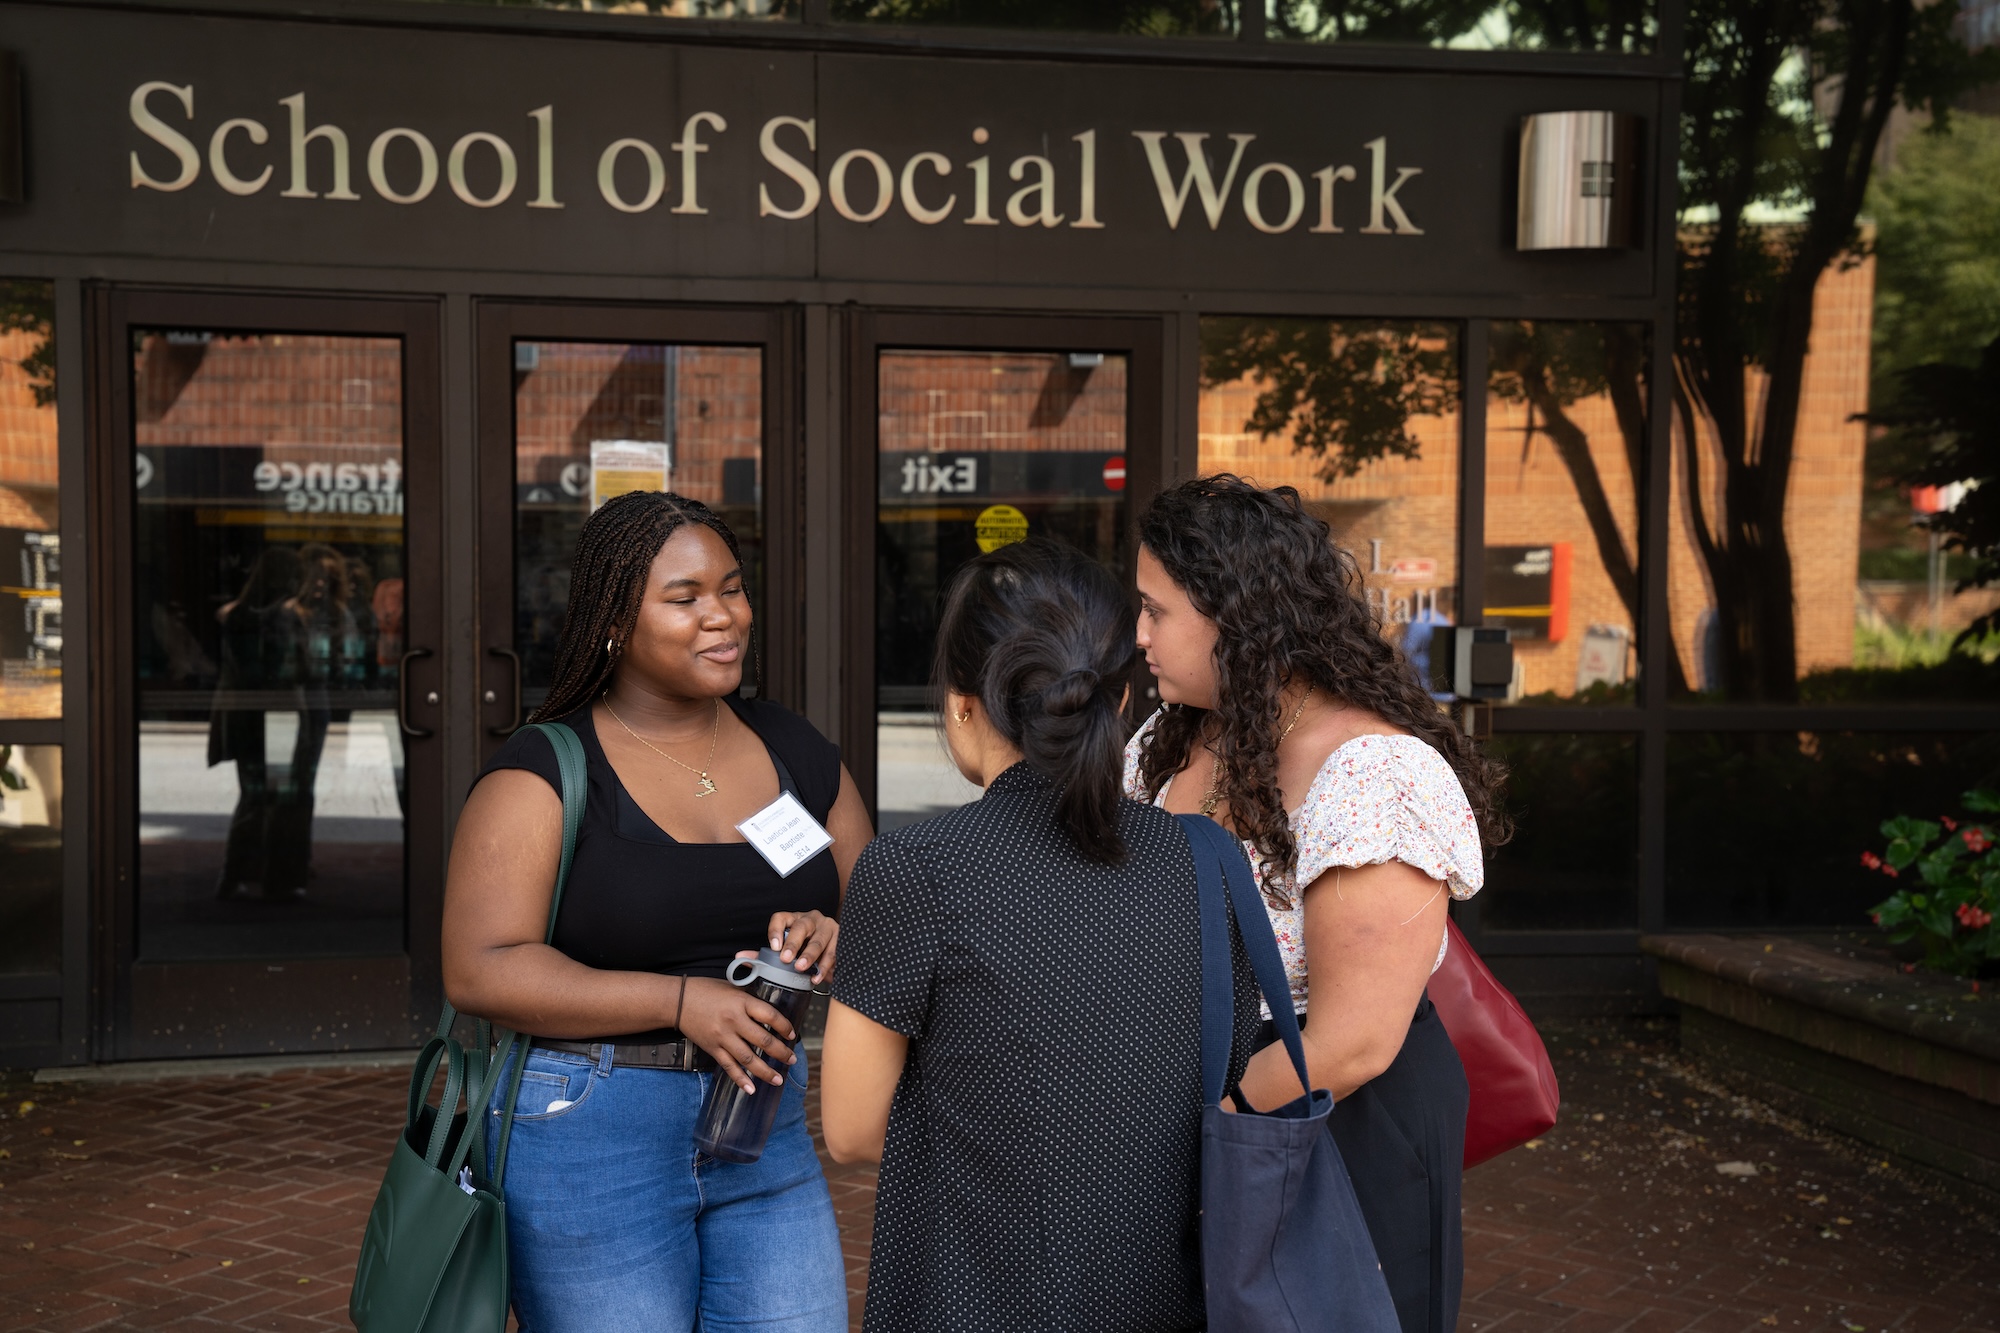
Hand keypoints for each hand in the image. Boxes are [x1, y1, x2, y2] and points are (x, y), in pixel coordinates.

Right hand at [676, 976, 797, 1093]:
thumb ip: (750, 999)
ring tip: (778, 1079)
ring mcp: (722, 1037)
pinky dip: (740, 1079)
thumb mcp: (732, 987)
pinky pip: (729, 1067)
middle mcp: (733, 1021)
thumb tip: (770, 1009)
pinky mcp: (712, 1048)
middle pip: (763, 1040)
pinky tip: (751, 1089)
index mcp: (741, 1002)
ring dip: (765, 1071)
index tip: (792, 1035)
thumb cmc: (705, 990)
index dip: (784, 1026)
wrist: (677, 1001)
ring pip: (748, 1058)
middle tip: (792, 1059)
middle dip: (781, 1053)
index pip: (770, 1015)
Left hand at [762, 909, 837, 984]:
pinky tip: (816, 977)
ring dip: (810, 955)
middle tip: (786, 959)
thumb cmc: (805, 948)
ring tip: (801, 968)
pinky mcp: (841, 937)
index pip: (781, 918)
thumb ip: (764, 954)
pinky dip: (824, 966)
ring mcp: (827, 927)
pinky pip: (833, 952)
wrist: (831, 950)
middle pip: (801, 927)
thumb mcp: (786, 949)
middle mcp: (811, 919)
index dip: (776, 931)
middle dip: (793, 944)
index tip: (773, 947)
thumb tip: (741, 957)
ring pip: (818, 939)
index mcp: (794, 919)